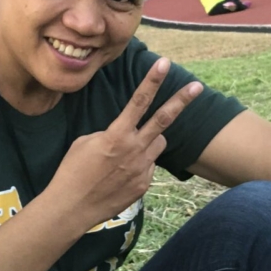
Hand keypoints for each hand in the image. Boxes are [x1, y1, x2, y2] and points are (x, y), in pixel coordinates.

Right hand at [46, 59, 201, 227]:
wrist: (72, 207)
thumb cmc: (72, 171)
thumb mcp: (86, 142)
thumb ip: (110, 134)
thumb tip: (125, 134)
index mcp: (117, 134)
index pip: (139, 101)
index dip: (153, 80)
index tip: (164, 64)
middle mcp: (134, 149)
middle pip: (164, 119)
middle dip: (182, 100)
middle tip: (197, 86)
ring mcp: (142, 168)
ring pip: (158, 144)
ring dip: (150, 140)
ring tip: (128, 151)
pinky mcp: (144, 185)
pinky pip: (149, 166)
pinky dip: (140, 164)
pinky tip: (120, 175)